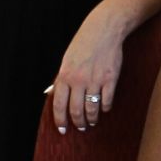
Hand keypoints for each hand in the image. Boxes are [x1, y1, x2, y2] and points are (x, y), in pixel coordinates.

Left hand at [48, 15, 124, 133]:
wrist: (103, 30)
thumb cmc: (83, 45)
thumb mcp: (66, 61)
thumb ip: (60, 79)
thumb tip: (51, 94)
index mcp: (64, 76)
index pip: (59, 104)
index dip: (60, 120)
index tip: (63, 130)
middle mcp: (78, 80)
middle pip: (76, 110)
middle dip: (78, 123)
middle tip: (81, 128)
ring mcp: (95, 80)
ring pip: (91, 109)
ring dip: (92, 119)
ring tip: (92, 121)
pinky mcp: (109, 79)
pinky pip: (106, 101)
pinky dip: (105, 108)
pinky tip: (104, 109)